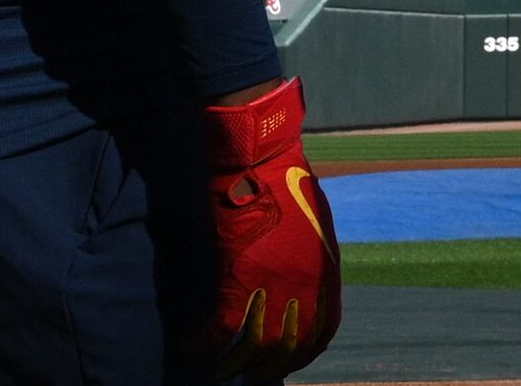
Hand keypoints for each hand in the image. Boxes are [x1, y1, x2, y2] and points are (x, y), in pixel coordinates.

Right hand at [198, 79, 339, 376]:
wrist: (262, 157)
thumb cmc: (287, 182)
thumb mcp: (315, 224)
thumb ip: (312, 259)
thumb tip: (301, 284)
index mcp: (326, 269)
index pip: (324, 330)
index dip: (304, 354)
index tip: (288, 363)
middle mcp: (305, 281)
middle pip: (288, 344)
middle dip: (267, 366)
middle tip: (248, 374)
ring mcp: (273, 280)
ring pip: (254, 343)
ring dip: (233, 364)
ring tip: (218, 371)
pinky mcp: (238, 273)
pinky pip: (223, 326)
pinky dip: (207, 344)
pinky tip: (194, 349)